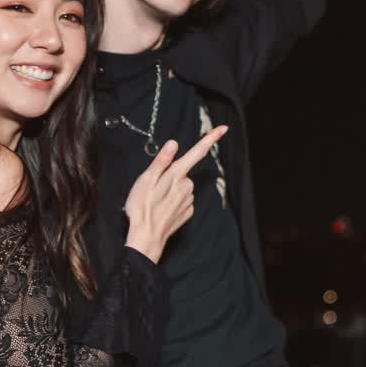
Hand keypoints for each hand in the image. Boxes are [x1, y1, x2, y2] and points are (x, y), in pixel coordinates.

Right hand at [123, 126, 227, 262]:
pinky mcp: (187, 211)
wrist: (147, 238)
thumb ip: (161, 161)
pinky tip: (162, 208)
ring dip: (169, 190)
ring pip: (181, 187)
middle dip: (170, 176)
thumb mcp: (145, 180)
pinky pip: (181, 200)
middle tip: (152, 188)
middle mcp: (187, 186)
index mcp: (176, 175)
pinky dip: (172, 201)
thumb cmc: (142, 208)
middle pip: (182, 172)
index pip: (196, 152)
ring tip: (154, 200)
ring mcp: (189, 200)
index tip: (223, 128)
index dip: (210, 139)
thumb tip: (173, 144)